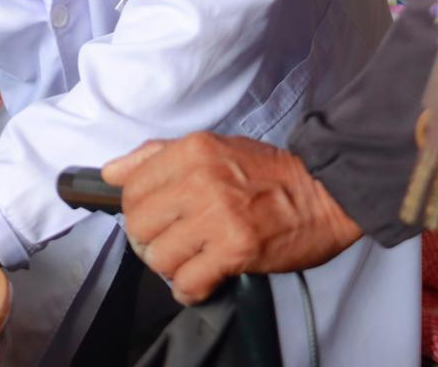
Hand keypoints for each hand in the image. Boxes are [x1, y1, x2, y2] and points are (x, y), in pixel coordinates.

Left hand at [102, 133, 362, 304]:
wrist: (326, 191)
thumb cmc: (269, 172)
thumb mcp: (210, 147)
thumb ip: (156, 156)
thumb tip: (111, 171)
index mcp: (190, 151)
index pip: (131, 187)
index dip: (136, 210)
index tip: (152, 219)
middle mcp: (199, 180)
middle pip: (139, 224)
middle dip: (148, 241)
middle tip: (169, 244)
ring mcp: (217, 216)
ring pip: (159, 256)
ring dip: (168, 267)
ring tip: (187, 262)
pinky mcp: (236, 250)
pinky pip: (189, 281)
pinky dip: (189, 289)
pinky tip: (200, 282)